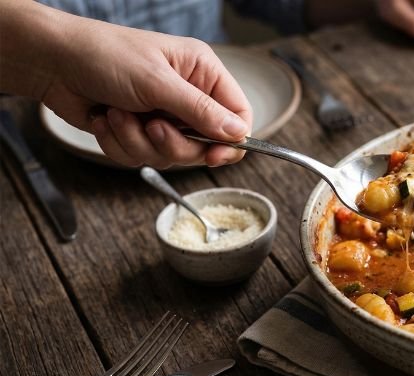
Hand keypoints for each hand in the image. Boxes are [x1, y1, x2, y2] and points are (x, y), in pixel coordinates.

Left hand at [1, 3, 251, 168]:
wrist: (51, 62)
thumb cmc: (104, 55)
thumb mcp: (157, 82)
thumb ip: (201, 111)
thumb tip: (238, 133)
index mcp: (202, 73)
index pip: (238, 114)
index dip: (232, 140)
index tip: (214, 155)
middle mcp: (187, 96)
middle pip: (205, 145)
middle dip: (172, 143)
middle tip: (152, 126)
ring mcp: (163, 116)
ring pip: (171, 155)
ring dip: (139, 141)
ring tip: (118, 114)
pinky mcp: (139, 132)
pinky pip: (143, 158)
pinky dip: (121, 143)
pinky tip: (105, 120)